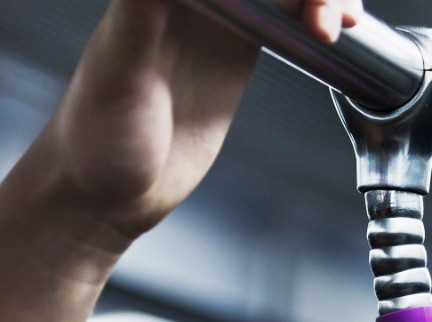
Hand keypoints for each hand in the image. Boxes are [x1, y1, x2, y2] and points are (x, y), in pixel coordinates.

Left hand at [43, 0, 362, 244]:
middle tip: (324, 16)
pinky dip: (316, 15)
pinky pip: (285, 16)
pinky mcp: (240, 50)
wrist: (108, 192)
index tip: (293, 1)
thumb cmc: (95, 139)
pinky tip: (335, 31)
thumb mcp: (116, 78)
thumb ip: (139, 15)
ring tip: (336, 25)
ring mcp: (220, 19)